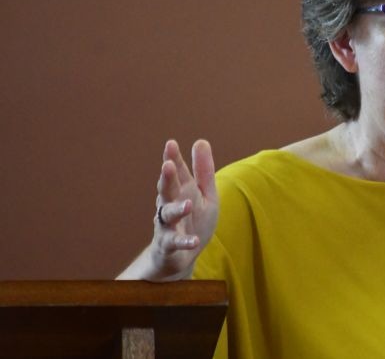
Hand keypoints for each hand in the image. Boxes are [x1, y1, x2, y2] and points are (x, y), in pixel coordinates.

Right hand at [148, 139, 218, 280]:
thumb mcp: (204, 194)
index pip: (176, 172)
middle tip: (167, 165)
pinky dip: (184, 242)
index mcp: (181, 191)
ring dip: (177, 210)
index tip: (171, 144)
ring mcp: (168, 226)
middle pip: (167, 190)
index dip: (173, 158)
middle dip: (167, 178)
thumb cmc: (194, 220)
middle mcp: (170, 205)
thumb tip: (200, 140)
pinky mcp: (169, 246)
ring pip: (168, 215)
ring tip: (187, 204)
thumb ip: (203, 171)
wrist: (180, 257)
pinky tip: (194, 240)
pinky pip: (175, 243)